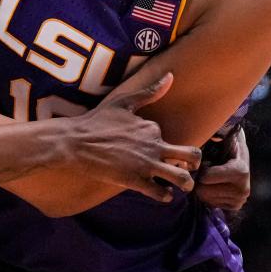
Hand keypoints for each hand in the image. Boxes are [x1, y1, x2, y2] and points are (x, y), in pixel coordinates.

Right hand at [65, 73, 201, 202]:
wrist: (75, 142)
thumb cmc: (97, 121)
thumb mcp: (123, 102)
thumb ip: (150, 92)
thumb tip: (171, 76)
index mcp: (151, 127)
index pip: (173, 136)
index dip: (166, 144)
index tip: (157, 148)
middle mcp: (153, 146)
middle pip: (192, 156)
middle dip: (195, 164)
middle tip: (189, 168)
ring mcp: (145, 165)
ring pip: (181, 178)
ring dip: (185, 184)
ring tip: (181, 186)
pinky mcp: (135, 181)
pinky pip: (160, 193)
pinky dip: (165, 196)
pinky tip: (161, 193)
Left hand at [195, 128, 250, 210]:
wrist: (239, 156)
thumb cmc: (226, 144)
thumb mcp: (223, 136)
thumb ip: (216, 134)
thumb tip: (210, 132)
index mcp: (240, 170)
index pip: (206, 177)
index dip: (201, 170)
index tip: (205, 162)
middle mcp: (243, 188)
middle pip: (204, 190)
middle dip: (199, 180)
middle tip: (205, 171)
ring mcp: (240, 199)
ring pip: (205, 198)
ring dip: (203, 187)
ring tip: (210, 177)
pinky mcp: (235, 206)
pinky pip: (211, 204)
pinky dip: (209, 195)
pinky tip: (215, 186)